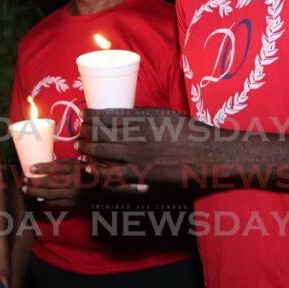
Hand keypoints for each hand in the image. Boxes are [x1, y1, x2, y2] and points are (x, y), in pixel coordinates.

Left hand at [21, 158, 88, 206]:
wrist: (100, 190)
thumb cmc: (84, 174)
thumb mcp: (75, 164)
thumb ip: (61, 163)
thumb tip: (43, 164)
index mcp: (75, 169)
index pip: (56, 167)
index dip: (42, 168)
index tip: (31, 168)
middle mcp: (74, 182)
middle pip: (50, 182)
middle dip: (35, 182)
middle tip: (25, 180)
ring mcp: (73, 195)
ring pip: (50, 195)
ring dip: (35, 193)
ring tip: (26, 189)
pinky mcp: (72, 205)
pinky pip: (54, 204)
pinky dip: (44, 202)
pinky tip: (36, 199)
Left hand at [78, 107, 205, 185]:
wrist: (208, 153)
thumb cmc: (192, 134)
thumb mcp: (167, 115)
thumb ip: (146, 116)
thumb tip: (128, 115)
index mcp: (143, 117)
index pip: (108, 114)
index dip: (92, 115)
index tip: (84, 115)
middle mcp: (137, 133)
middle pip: (101, 130)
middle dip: (85, 130)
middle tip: (79, 131)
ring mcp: (137, 153)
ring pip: (102, 149)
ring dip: (87, 147)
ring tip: (80, 146)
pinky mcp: (141, 173)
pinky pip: (112, 173)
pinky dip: (97, 170)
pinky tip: (90, 168)